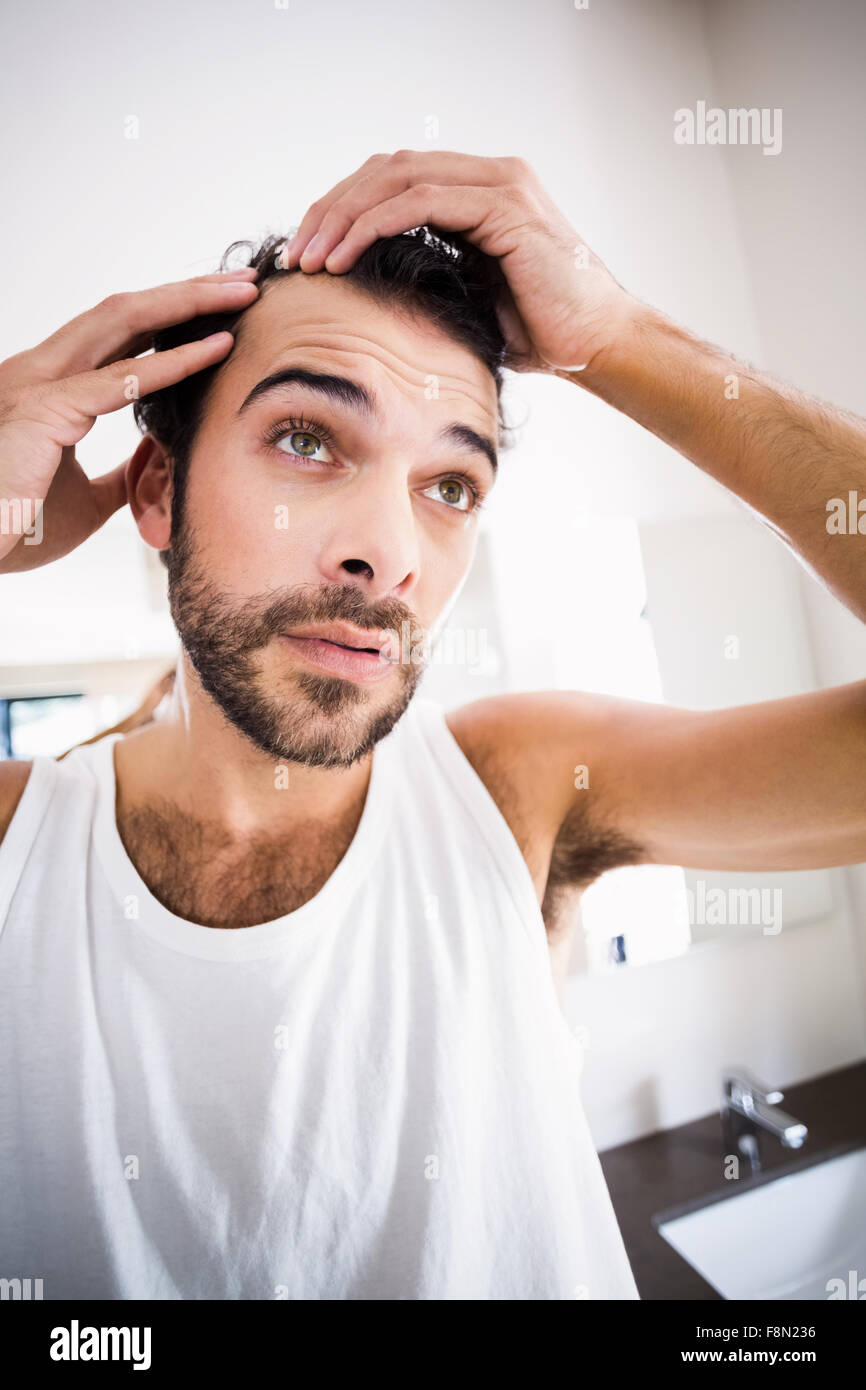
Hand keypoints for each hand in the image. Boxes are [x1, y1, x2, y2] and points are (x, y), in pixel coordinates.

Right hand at [0, 270, 258, 570]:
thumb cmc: (17, 531)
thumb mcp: (84, 499)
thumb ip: (118, 476)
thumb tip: (154, 464)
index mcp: (49, 387)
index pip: (119, 336)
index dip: (172, 317)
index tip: (224, 311)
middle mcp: (41, 371)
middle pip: (125, 312)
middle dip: (187, 292)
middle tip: (246, 282)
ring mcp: (39, 383)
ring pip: (123, 320)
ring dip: (188, 303)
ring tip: (242, 294)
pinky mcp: (43, 410)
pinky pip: (120, 379)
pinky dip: (174, 362)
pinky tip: (217, 350)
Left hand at [281, 149, 634, 374]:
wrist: (596, 346)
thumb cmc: (540, 334)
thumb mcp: (468, 300)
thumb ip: (429, 277)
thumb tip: (369, 296)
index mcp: (478, 190)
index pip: (393, 179)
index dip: (342, 209)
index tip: (307, 252)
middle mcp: (489, 175)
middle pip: (386, 168)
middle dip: (332, 209)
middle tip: (295, 253)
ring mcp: (499, 185)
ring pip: (397, 176)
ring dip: (343, 216)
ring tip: (311, 259)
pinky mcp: (505, 207)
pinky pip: (421, 201)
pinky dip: (373, 225)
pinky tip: (344, 258)